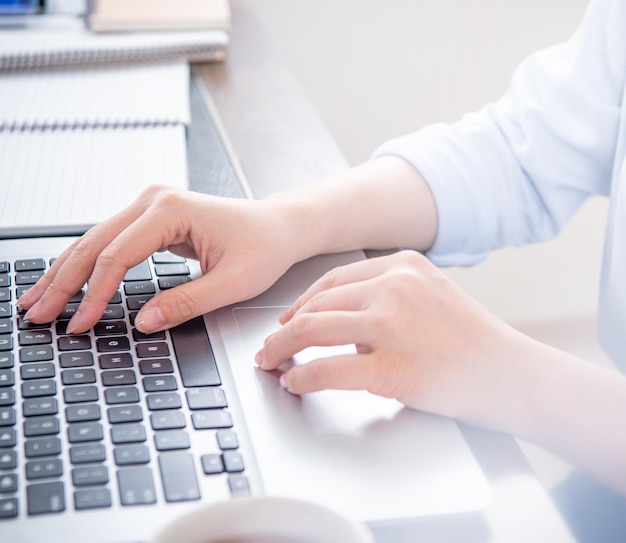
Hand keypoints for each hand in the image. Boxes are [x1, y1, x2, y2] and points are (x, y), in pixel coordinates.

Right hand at [19, 185, 302, 332]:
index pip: (117, 256)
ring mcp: (151, 205)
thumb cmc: (264, 246)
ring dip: (66, 272)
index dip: (94, 295)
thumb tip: (142, 322)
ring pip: (95, 239)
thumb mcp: (232, 282)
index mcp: (171, 210)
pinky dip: (87, 264)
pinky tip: (67, 281)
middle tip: (36, 314)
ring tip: (37, 299)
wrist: (279, 226)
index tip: (79, 324)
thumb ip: (186, 303)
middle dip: (63, 282)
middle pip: (94, 243)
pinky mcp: (153, 217)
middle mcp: (155, 200)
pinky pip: (110, 241)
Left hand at [256, 250, 532, 426]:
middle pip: (317, 304)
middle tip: (269, 346)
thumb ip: (386, 296)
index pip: (333, 279)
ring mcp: (392, 324)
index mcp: (403, 264)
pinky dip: (302, 376)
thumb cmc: (472, 340)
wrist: (512, 374)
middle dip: (284, 328)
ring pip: (313, 329)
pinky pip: (327, 369)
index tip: (287, 319)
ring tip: (271, 362)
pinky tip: (294, 382)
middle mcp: (394, 286)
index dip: (301, 302)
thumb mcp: (431, 294)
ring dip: (282, 348)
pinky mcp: (392, 366)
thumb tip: (339, 320)